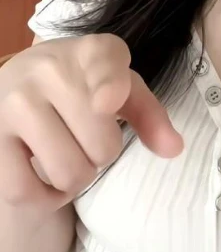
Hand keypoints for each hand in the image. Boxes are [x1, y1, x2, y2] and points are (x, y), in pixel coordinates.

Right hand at [0, 34, 182, 211]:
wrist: (23, 78)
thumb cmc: (86, 86)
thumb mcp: (123, 88)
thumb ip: (150, 115)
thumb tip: (174, 149)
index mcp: (92, 51)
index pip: (104, 64)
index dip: (109, 87)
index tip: (106, 102)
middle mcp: (50, 69)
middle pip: (101, 145)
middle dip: (103, 153)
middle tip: (87, 137)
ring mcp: (16, 101)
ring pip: (67, 173)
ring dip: (78, 178)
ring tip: (71, 155)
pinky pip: (23, 191)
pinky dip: (44, 200)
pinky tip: (48, 182)